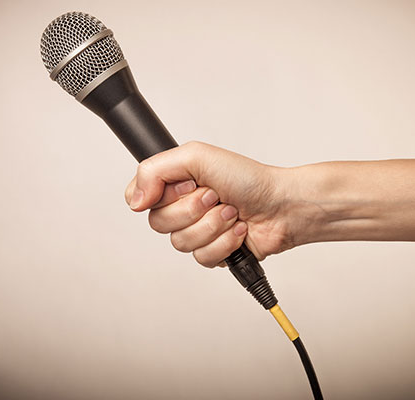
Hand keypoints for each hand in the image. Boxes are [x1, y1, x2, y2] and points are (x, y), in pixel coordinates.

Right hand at [124, 141, 294, 267]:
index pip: (140, 197)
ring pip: (180, 243)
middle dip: (192, 210)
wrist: (281, 206)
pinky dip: (224, 242)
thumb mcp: (196, 156)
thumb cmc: (247, 178)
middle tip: (215, 196)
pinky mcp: (213, 253)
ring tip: (231, 212)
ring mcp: (198, 231)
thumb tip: (133, 200)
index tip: (188, 185)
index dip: (162, 195)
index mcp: (175, 183)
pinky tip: (238, 230)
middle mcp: (183, 207)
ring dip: (212, 226)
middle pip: (159, 223)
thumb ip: (154, 170)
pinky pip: (201, 258)